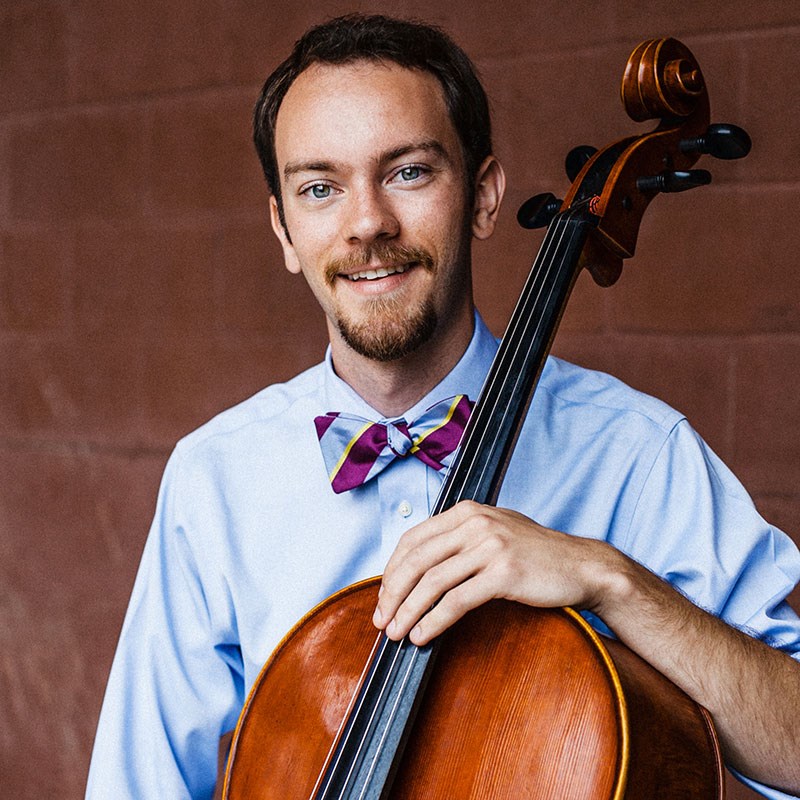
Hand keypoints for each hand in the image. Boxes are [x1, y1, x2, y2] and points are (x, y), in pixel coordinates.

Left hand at [373, 500, 616, 644]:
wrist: (583, 566)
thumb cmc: (536, 554)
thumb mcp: (494, 531)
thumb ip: (459, 539)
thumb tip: (417, 566)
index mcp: (466, 511)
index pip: (412, 540)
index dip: (391, 572)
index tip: (382, 598)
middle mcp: (475, 523)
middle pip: (416, 561)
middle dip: (392, 594)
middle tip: (381, 621)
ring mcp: (490, 546)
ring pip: (432, 582)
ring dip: (408, 612)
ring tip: (397, 635)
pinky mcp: (503, 572)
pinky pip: (457, 600)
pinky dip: (434, 621)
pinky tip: (424, 636)